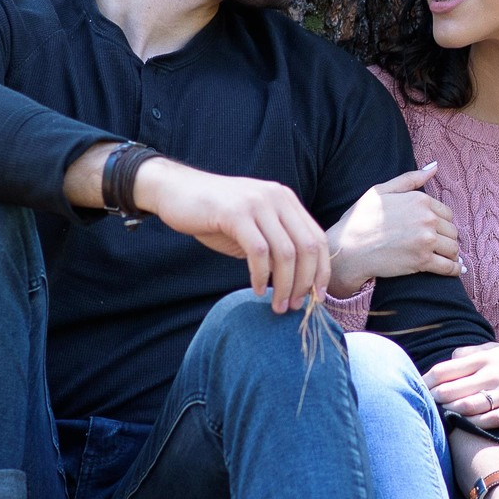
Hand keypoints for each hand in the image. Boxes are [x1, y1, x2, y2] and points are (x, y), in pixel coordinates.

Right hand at [128, 158, 331, 312]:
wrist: (176, 191)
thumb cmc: (214, 215)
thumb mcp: (253, 226)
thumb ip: (275, 244)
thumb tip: (298, 281)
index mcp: (286, 200)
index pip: (318, 238)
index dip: (321, 271)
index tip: (318, 297)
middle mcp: (277, 198)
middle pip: (307, 247)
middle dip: (305, 282)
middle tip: (296, 306)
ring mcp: (257, 203)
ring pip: (285, 252)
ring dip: (284, 285)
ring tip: (277, 306)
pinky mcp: (235, 213)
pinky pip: (259, 252)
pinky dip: (261, 276)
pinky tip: (256, 290)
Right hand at [324, 164, 460, 295]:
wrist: (347, 249)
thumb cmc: (360, 219)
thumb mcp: (381, 190)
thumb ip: (410, 179)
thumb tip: (434, 167)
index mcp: (419, 200)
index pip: (447, 213)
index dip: (441, 223)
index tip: (435, 230)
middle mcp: (427, 219)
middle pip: (452, 231)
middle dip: (446, 238)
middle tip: (438, 245)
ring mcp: (426, 241)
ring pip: (453, 248)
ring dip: (451, 254)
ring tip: (445, 257)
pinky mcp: (422, 262)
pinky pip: (449, 267)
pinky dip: (455, 269)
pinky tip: (456, 270)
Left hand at [425, 343, 498, 428]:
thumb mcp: (495, 349)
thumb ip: (469, 353)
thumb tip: (446, 361)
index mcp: (484, 357)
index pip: (445, 370)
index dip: (427, 381)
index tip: (418, 387)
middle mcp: (492, 374)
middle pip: (452, 390)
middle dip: (435, 399)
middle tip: (426, 404)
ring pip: (467, 407)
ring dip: (450, 412)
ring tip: (442, 413)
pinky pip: (487, 420)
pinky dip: (472, 423)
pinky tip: (464, 423)